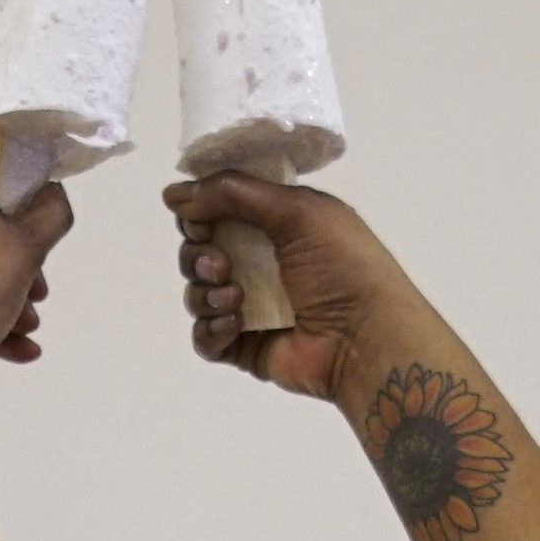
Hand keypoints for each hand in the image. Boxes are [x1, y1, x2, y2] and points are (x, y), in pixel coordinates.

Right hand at [164, 170, 414, 398]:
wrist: (365, 338)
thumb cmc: (343, 267)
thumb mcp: (297, 211)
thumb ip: (234, 193)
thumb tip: (174, 193)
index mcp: (278, 225)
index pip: (219, 211)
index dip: (200, 212)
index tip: (199, 217)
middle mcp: (261, 263)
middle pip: (199, 251)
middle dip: (198, 255)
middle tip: (220, 265)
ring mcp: (251, 307)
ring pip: (198, 293)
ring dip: (205, 293)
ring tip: (234, 298)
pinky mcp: (244, 347)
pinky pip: (205, 338)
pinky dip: (210, 330)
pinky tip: (234, 325)